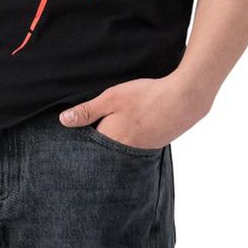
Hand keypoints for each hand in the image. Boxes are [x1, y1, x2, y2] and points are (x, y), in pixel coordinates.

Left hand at [58, 72, 209, 149]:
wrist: (184, 100)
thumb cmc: (145, 96)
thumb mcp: (112, 98)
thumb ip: (87, 111)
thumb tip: (63, 121)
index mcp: (111, 140)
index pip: (89, 147)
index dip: (81, 139)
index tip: (74, 135)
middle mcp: (125, 151)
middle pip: (104, 150)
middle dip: (98, 143)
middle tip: (94, 127)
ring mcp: (141, 150)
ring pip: (120, 148)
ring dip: (115, 140)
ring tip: (114, 126)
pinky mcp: (154, 144)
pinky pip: (135, 145)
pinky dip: (130, 137)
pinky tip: (133, 125)